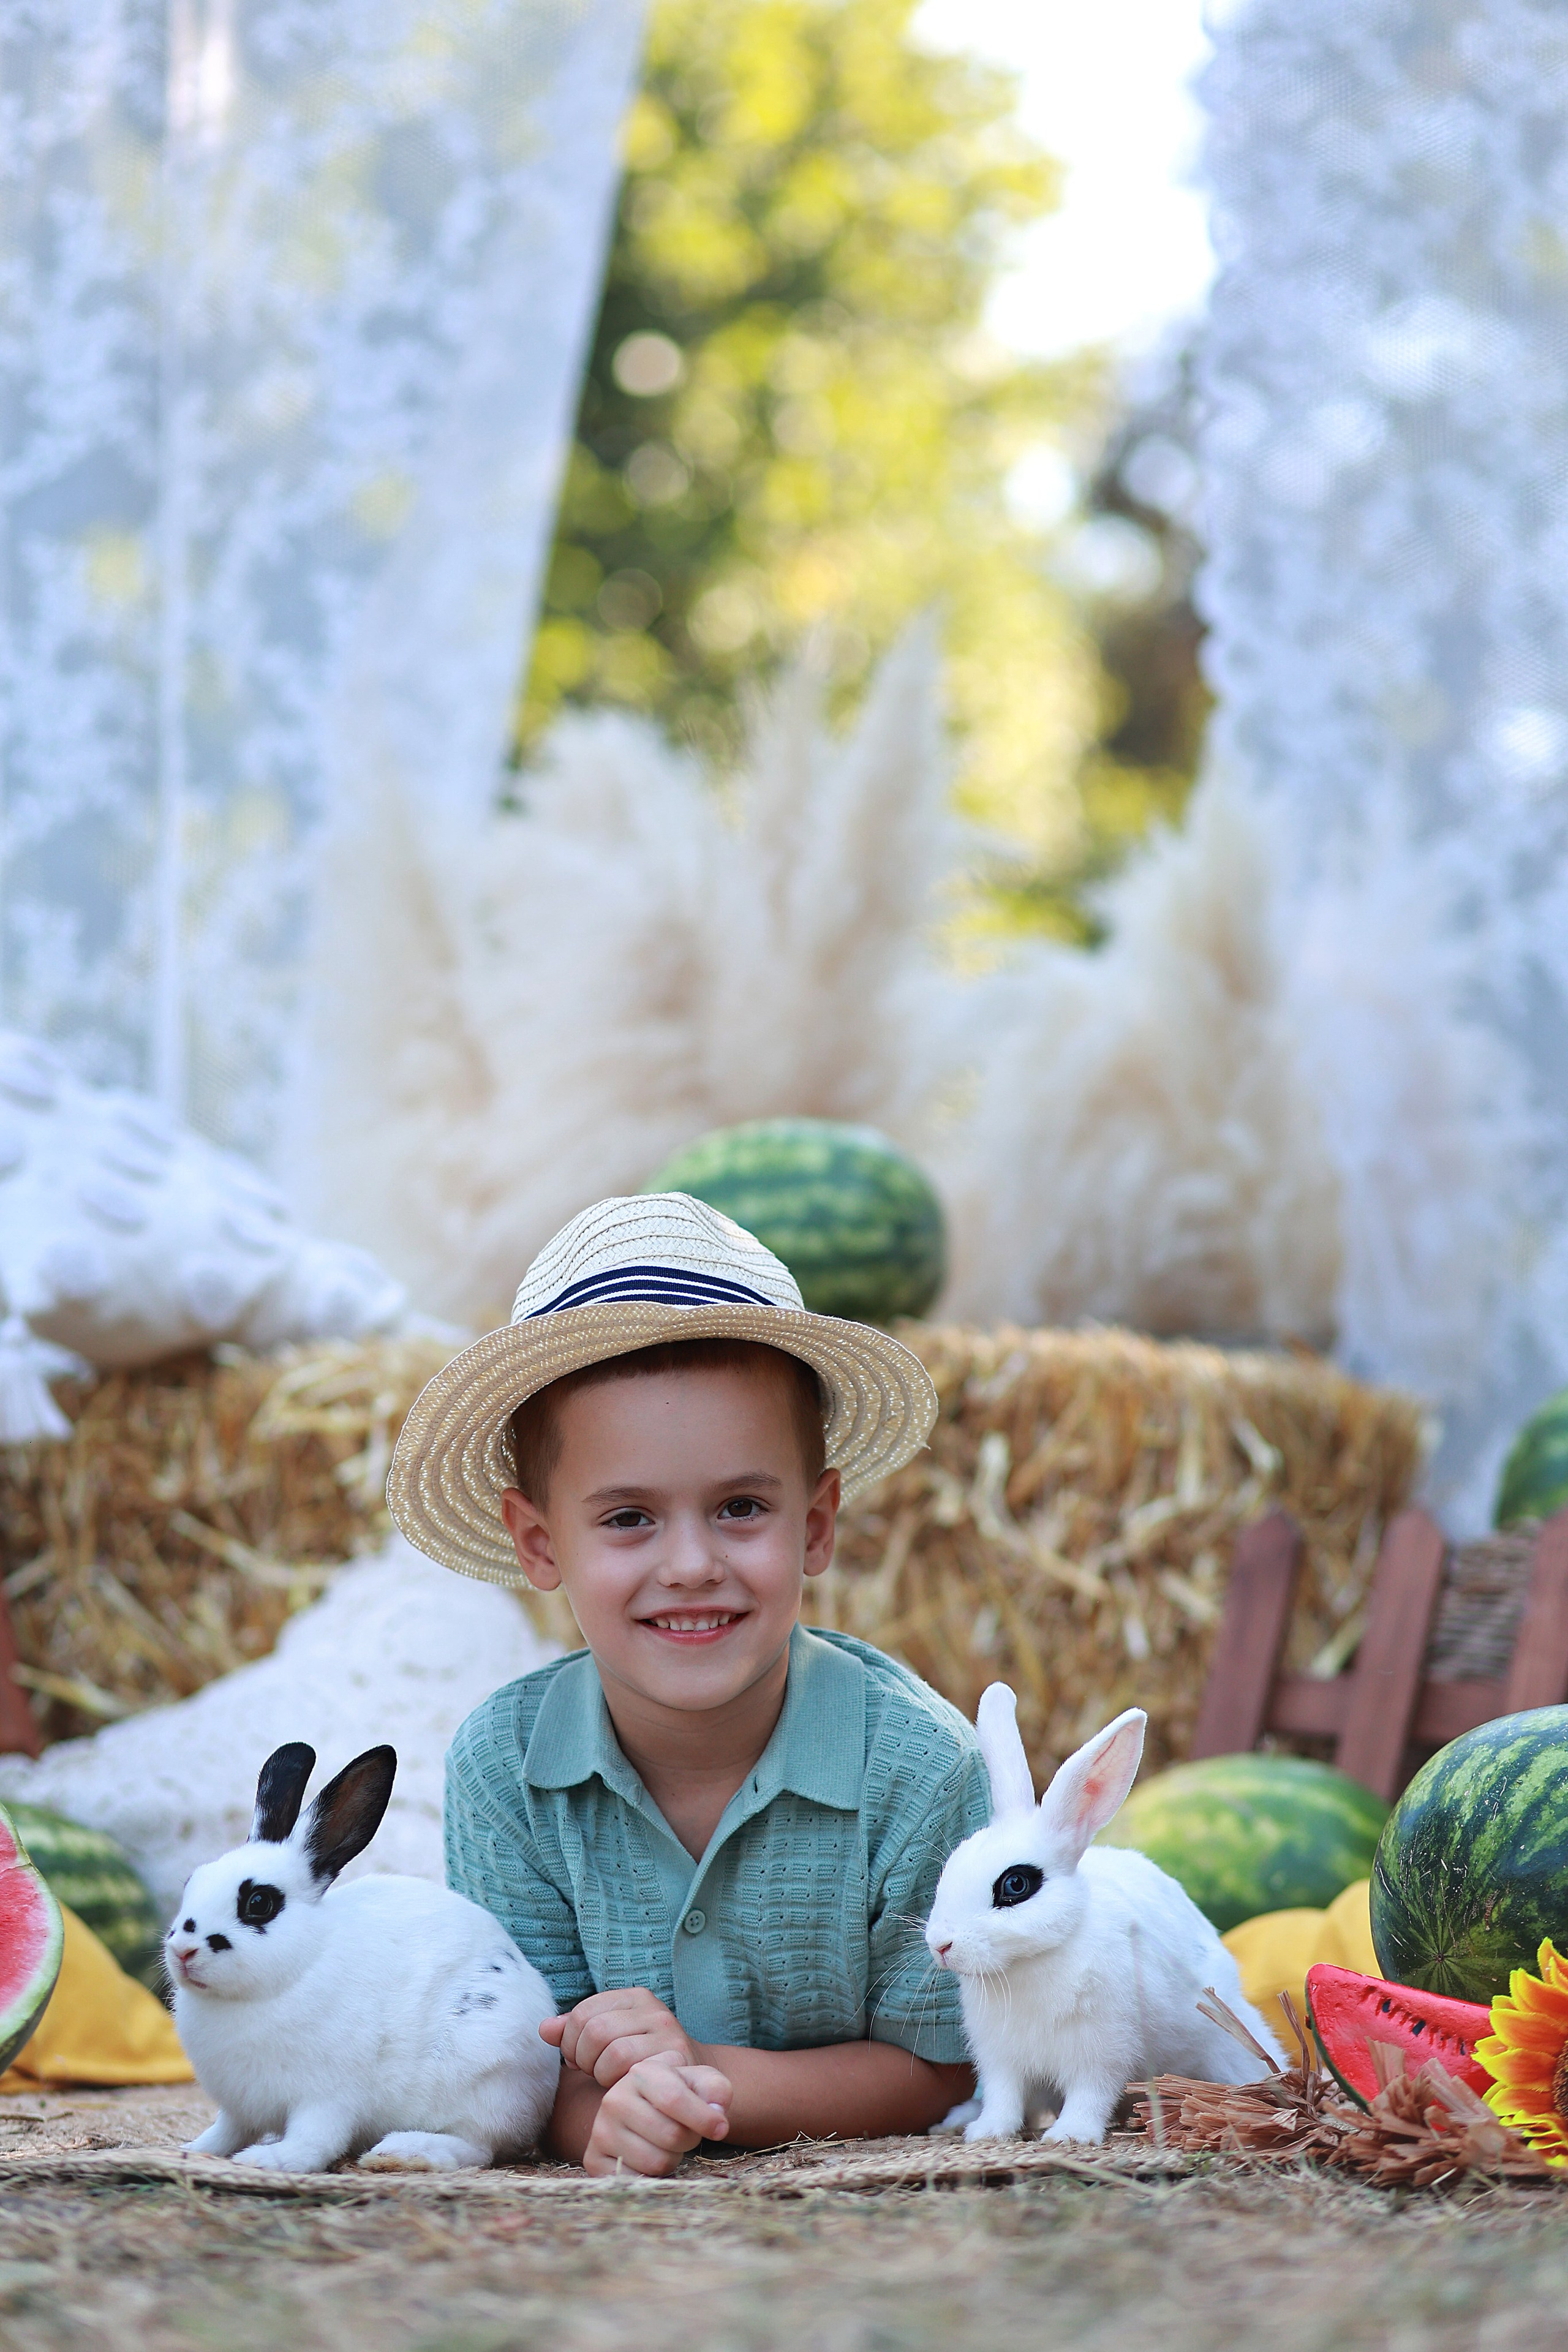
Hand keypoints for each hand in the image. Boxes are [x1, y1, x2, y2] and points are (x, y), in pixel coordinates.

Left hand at [541, 1986, 697, 2085]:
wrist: (689, 2082)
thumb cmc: (640, 2062)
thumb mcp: (608, 2041)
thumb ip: (576, 2032)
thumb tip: (544, 2029)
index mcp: (633, 1997)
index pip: (582, 2012)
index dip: (569, 2041)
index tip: (576, 2060)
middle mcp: (652, 2009)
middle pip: (594, 2031)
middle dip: (583, 2059)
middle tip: (590, 2072)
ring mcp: (667, 2031)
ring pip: (612, 2052)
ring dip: (600, 2074)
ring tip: (607, 2078)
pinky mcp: (675, 2056)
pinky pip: (630, 2070)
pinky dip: (617, 2083)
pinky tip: (622, 2086)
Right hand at [583, 2050, 731, 2177]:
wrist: (645, 2110)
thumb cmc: (679, 2095)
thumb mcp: (700, 2082)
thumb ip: (716, 2089)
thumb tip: (716, 2113)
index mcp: (641, 2073)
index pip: (674, 2098)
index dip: (704, 2118)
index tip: (722, 2128)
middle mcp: (615, 2099)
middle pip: (671, 2135)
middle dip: (689, 2139)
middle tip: (686, 2132)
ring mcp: (601, 2130)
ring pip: (656, 2162)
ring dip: (672, 2158)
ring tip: (666, 2143)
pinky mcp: (594, 2160)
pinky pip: (636, 2181)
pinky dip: (651, 2176)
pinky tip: (648, 2157)